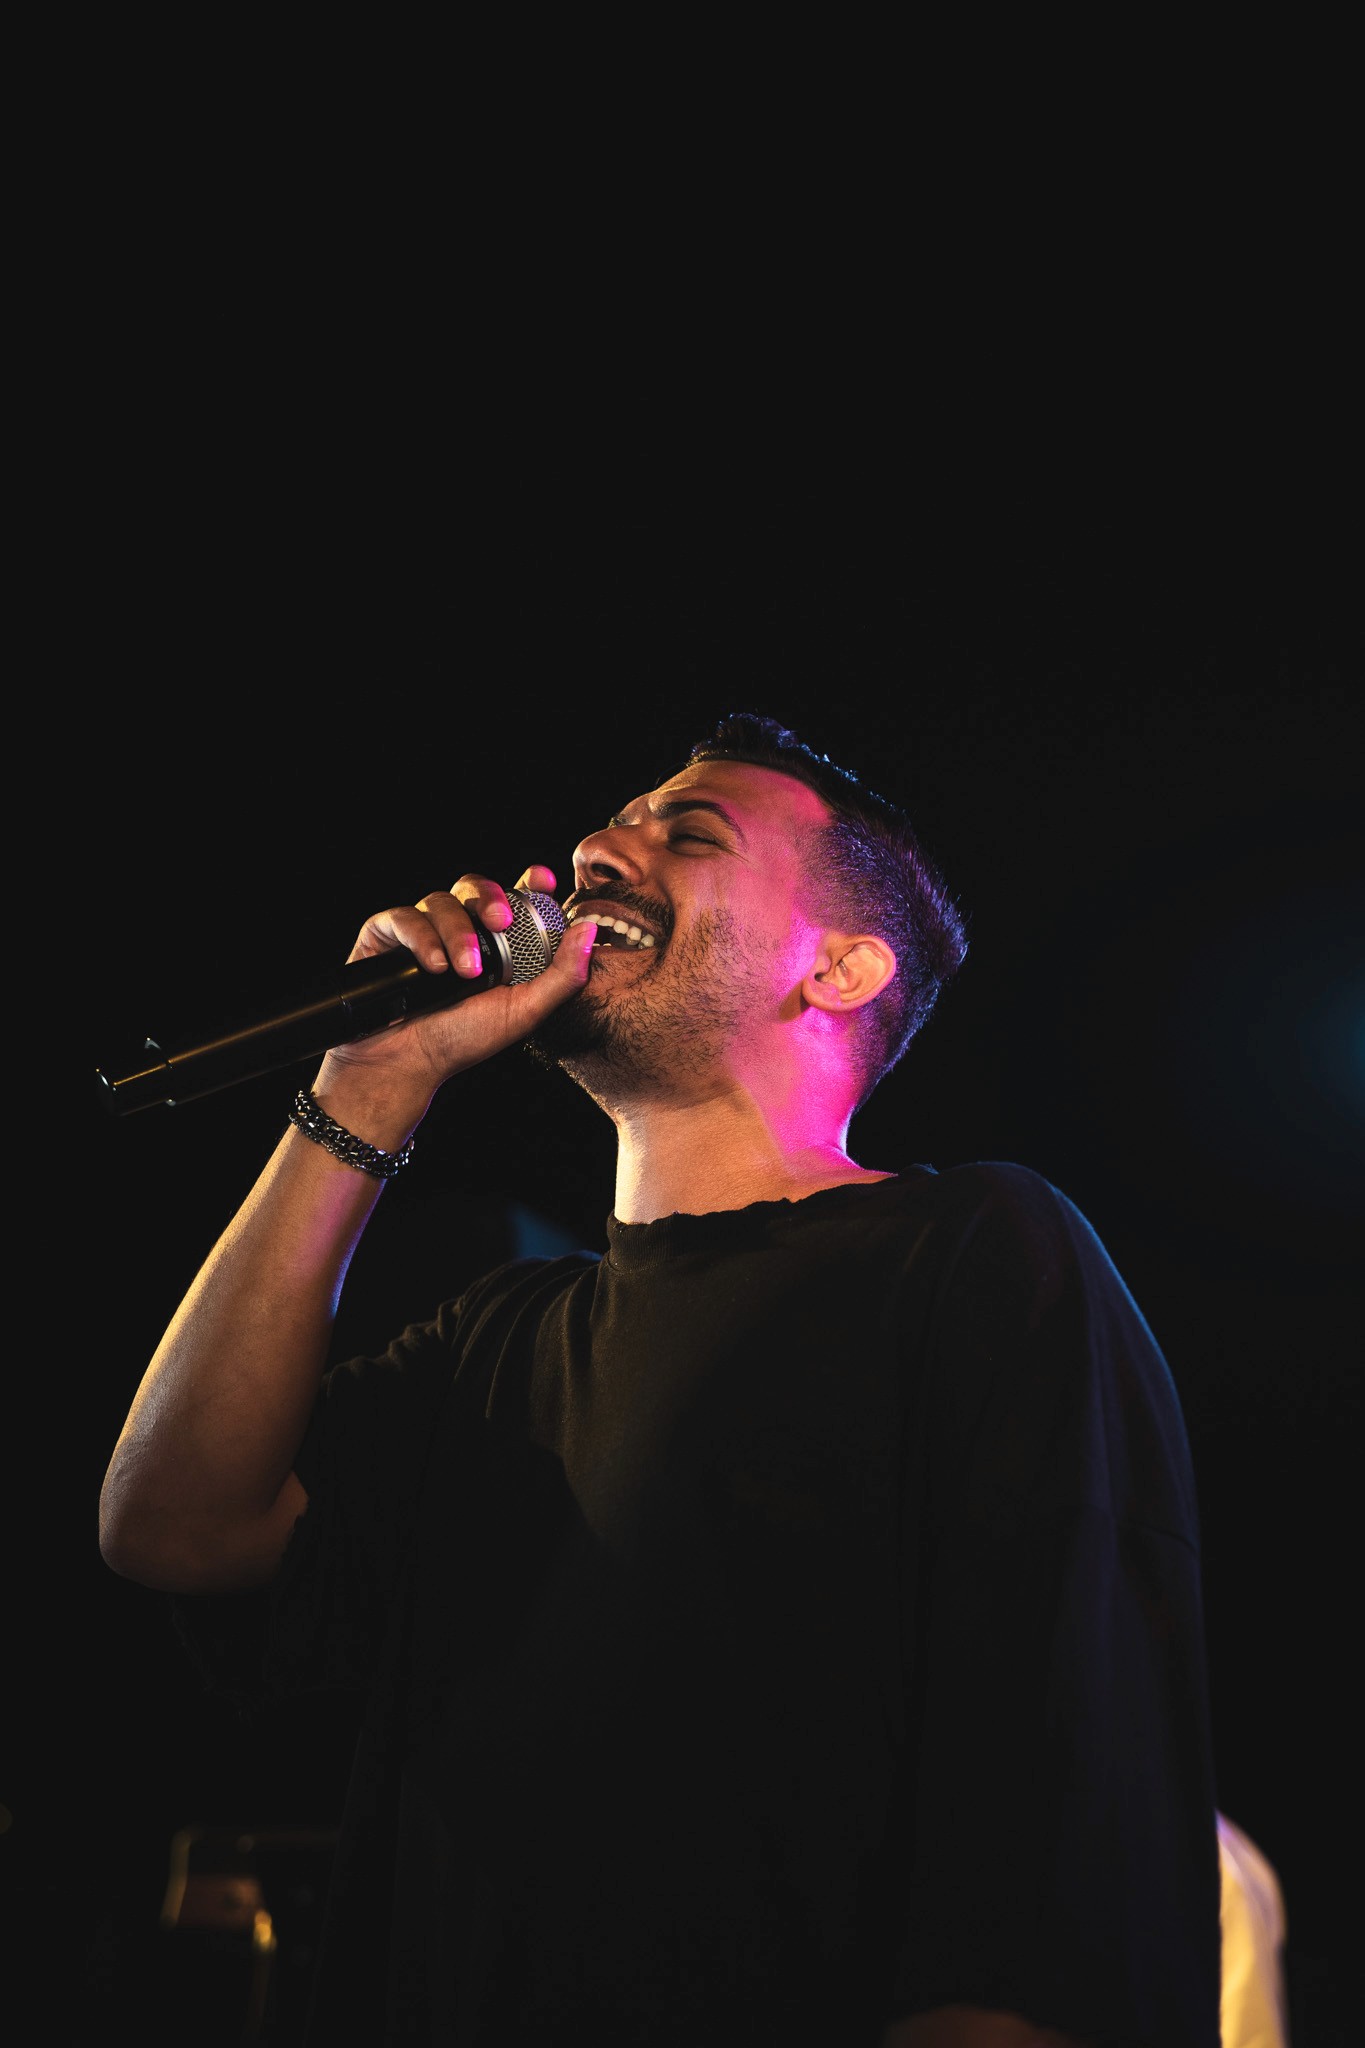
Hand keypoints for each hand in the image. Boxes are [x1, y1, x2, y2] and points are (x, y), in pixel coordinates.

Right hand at [315, 864, 596, 1100]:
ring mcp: (421, 929)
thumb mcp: (524, 1011)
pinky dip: (421, 937)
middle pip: (476, 886)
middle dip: (490, 898)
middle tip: (501, 922)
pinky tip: (433, 966)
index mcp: (494, 942)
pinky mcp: (386, 934)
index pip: (513, 897)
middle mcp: (459, 929)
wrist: (407, 1063)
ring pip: (441, 900)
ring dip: (457, 932)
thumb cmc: (464, 1040)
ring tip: (463, 971)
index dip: (529, 882)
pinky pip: (403, 916)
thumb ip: (562, 975)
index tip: (543, 880)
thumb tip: (589, 929)